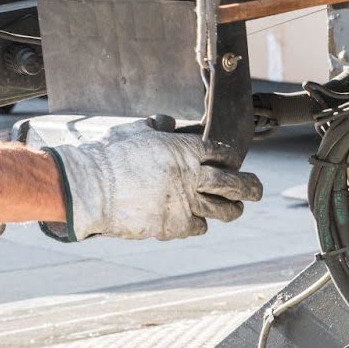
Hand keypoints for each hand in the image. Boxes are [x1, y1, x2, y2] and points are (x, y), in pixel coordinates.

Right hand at [44, 121, 262, 240]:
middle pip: (236, 184)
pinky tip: (194, 219)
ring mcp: (187, 203)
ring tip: (235, 209)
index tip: (233, 163)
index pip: (223, 153)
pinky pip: (200, 227)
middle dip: (251, 187)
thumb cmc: (110, 156)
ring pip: (225, 211)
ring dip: (232, 209)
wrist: (91, 188)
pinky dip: (199, 223)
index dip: (231, 159)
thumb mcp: (138, 132)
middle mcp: (193, 176)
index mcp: (186, 149)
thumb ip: (159, 128)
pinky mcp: (176, 226)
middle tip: (256, 190)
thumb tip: (168, 121)